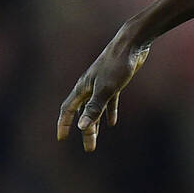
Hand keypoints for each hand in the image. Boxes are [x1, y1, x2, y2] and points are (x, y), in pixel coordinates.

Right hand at [57, 27, 150, 151]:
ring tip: (96, 138)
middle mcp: (89, 86)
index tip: (61, 138)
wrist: (132, 44)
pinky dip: (109, 112)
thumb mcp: (106, 90)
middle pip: (83, 112)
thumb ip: (94, 108)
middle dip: (85, 131)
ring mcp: (102, 84)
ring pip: (95, 108)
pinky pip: (109, 102)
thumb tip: (81, 127)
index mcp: (83, 88)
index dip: (64, 124)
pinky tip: (112, 123)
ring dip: (95, 124)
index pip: (68, 109)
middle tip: (89, 148)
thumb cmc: (117, 65)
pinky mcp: (115, 82)